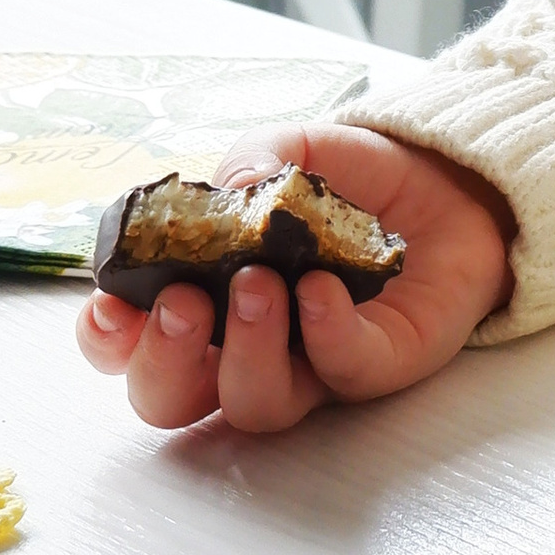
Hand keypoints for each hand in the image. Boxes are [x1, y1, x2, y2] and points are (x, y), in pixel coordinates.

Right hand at [73, 125, 512, 434]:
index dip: (108, 340)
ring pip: (256, 405)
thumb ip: (255, 158)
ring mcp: (310, 367)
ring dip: (246, 351)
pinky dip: (325, 335)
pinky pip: (344, 373)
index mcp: (203, 297)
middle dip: (164, 363)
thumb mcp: (293, 150)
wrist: (446, 187)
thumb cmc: (350, 182)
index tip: (109, 307)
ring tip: (259, 285)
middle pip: (175, 399)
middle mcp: (244, 347)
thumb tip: (234, 184)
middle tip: (182, 305)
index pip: (131, 344)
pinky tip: (320, 289)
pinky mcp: (377, 367)